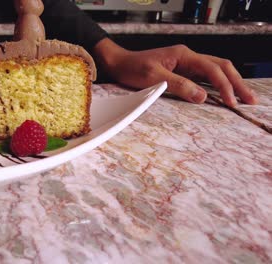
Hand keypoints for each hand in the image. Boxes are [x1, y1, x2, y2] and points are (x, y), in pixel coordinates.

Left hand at [92, 38, 257, 106]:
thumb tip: (201, 96)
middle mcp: (188, 57)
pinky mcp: (181, 71)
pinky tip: (223, 94)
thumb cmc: (132, 68)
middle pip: (221, 67)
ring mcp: (186, 64)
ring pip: (215, 71)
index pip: (212, 70)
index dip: (225, 86)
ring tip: (242, 98)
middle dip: (237, 83)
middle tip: (250, 100)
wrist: (119, 63)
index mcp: (183, 55)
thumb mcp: (153, 78)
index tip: (232, 102)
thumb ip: (178, 85)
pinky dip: (217, 85)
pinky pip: (204, 77)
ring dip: (230, 83)